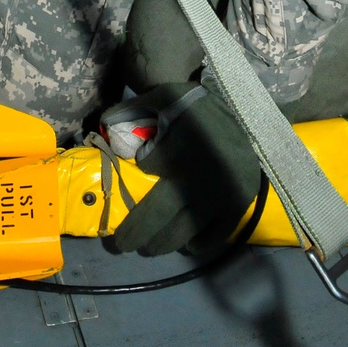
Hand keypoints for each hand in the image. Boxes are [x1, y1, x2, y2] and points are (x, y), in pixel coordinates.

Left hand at [105, 82, 261, 256]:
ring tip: (149, 249)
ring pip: (183, 231)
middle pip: (156, 215)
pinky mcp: (236, 205)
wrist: (244, 113)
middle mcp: (193, 180)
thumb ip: (132, 109)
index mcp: (173, 153)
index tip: (125, 190)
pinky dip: (201, 243)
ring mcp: (216, 196)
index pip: (143, 173)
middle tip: (122, 245)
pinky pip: (216, 234)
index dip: (132, 182)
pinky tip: (188, 246)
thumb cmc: (199, 108)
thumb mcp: (164, 97)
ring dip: (162, 244)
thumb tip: (103, 124)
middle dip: (135, 233)